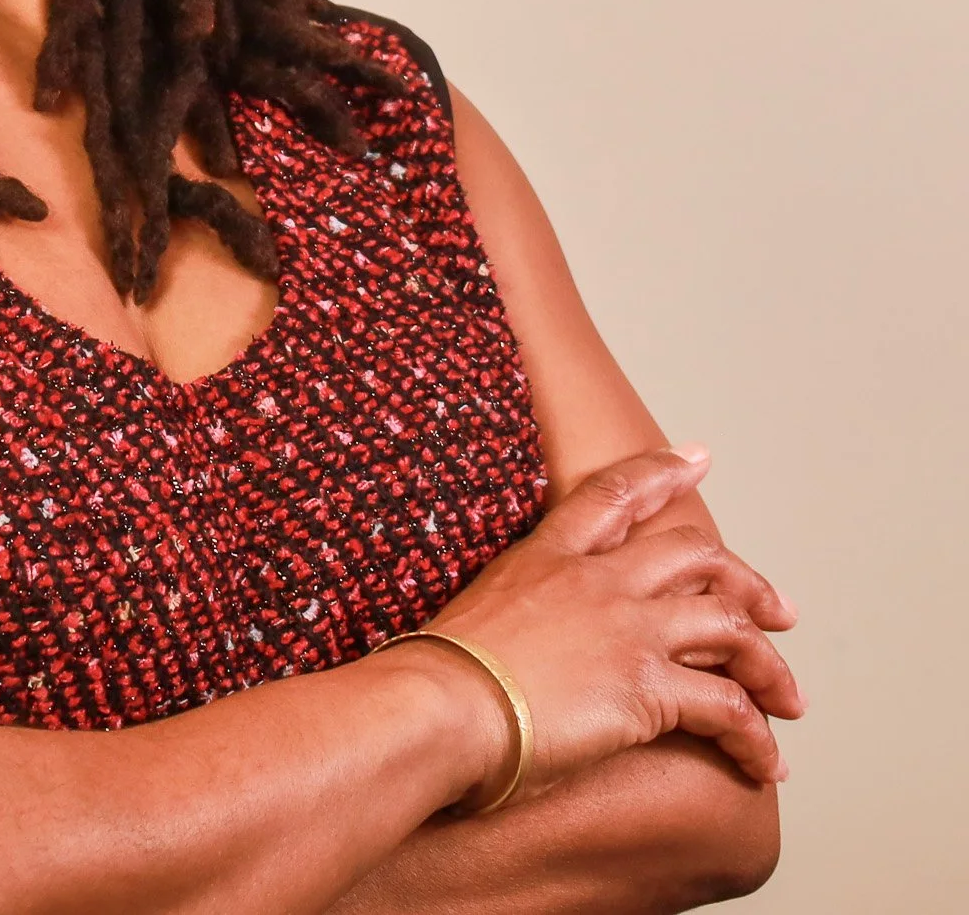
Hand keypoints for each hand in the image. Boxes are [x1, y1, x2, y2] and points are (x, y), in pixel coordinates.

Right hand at [416, 445, 802, 802]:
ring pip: (731, 628)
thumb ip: (513, 615)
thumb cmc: (437, 672)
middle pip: (695, 555)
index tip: (697, 459)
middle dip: (747, 581)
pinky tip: (764, 766)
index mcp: (547, 556)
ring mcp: (626, 629)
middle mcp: (596, 581)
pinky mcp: (647, 688)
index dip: (661, 472)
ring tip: (787, 699)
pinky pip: (729, 709)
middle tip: (778, 610)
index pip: (614, 496)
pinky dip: (757, 739)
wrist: (437, 703)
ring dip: (770, 666)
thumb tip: (516, 648)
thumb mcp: (476, 614)